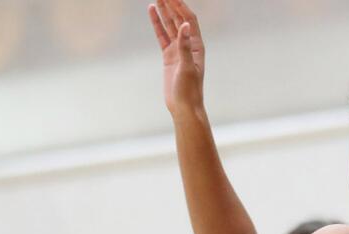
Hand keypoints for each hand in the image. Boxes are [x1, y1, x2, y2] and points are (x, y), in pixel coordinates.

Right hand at [148, 0, 206, 118]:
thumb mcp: (187, 67)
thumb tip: (185, 26)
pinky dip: (157, 23)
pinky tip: (152, 11)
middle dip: (171, 4)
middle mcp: (189, 45)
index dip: (181, 6)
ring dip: (164, 10)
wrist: (184, 107)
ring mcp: (178, 50)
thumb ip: (185, 46)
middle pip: (179, 19)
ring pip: (170, 25)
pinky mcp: (169, 56)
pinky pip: (162, 35)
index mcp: (197, 46)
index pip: (189, 20)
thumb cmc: (189, 90)